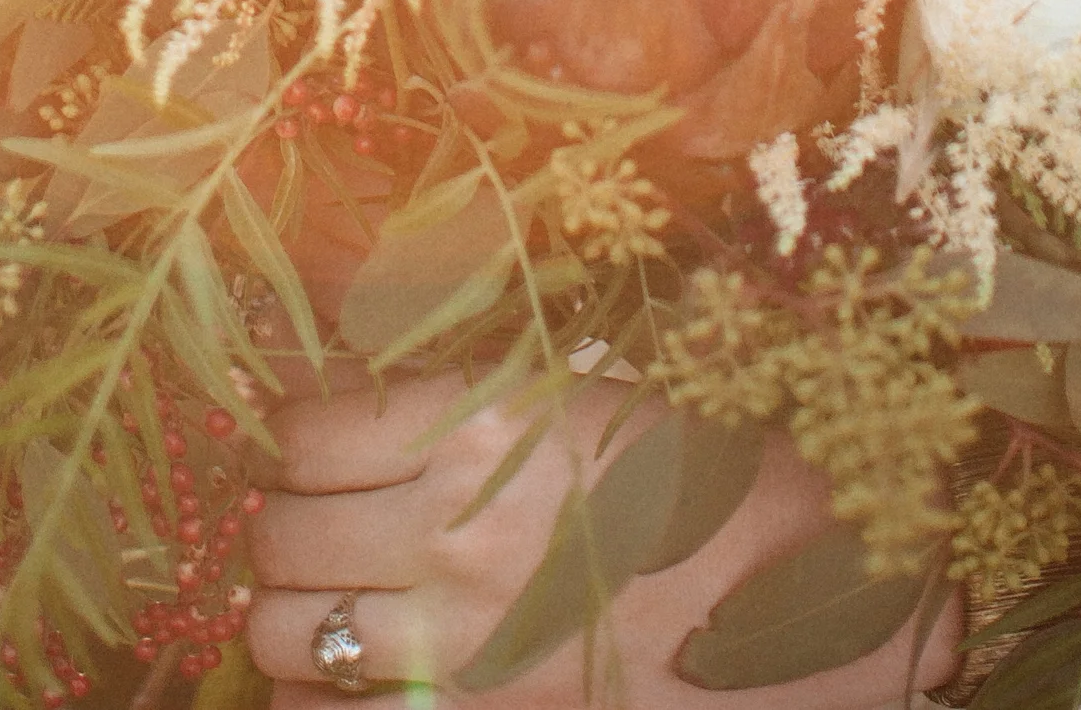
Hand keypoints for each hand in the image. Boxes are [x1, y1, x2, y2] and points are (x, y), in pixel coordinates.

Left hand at [246, 378, 963, 709]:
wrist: (802, 593)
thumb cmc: (693, 481)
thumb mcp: (576, 400)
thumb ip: (462, 403)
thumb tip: (349, 407)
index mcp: (478, 426)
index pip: (306, 431)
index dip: (295, 440)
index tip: (314, 447)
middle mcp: (451, 528)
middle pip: (277, 535)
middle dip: (283, 529)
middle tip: (316, 528)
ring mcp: (458, 637)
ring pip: (281, 632)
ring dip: (287, 615)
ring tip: (327, 603)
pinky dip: (313, 697)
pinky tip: (346, 680)